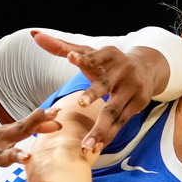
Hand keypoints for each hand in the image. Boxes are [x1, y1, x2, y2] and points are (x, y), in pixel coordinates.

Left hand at [32, 31, 167, 151]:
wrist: (146, 68)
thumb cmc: (108, 63)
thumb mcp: (89, 53)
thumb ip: (62, 47)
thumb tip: (34, 34)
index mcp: (109, 54)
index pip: (94, 57)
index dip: (83, 58)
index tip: (72, 58)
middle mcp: (123, 70)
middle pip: (105, 84)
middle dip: (93, 94)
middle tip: (81, 103)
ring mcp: (132, 88)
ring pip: (113, 111)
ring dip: (100, 129)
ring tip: (86, 145)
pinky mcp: (138, 104)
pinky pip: (121, 122)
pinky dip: (108, 135)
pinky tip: (97, 147)